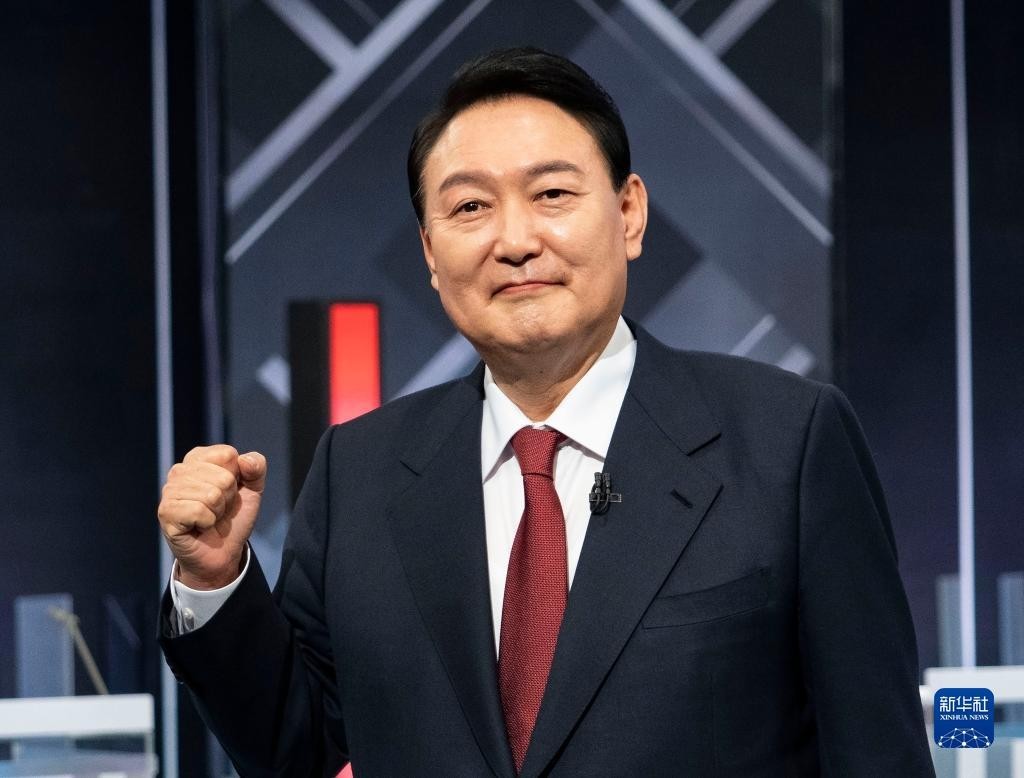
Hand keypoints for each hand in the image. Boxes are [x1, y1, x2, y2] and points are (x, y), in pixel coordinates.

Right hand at [157, 445, 266, 589]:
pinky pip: (198, 511)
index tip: (229, 492)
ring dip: (217, 512)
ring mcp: (169, 491)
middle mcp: (180, 471)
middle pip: (223, 477)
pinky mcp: (166, 512)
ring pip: (211, 495)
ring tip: (209, 517)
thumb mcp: (253, 488)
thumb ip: (257, 466)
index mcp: (199, 458)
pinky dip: (207, 522)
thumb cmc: (232, 517)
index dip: (237, 477)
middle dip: (228, 498)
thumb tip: (245, 460)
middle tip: (219, 509)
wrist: (222, 552)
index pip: (228, 455)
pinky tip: (199, 526)